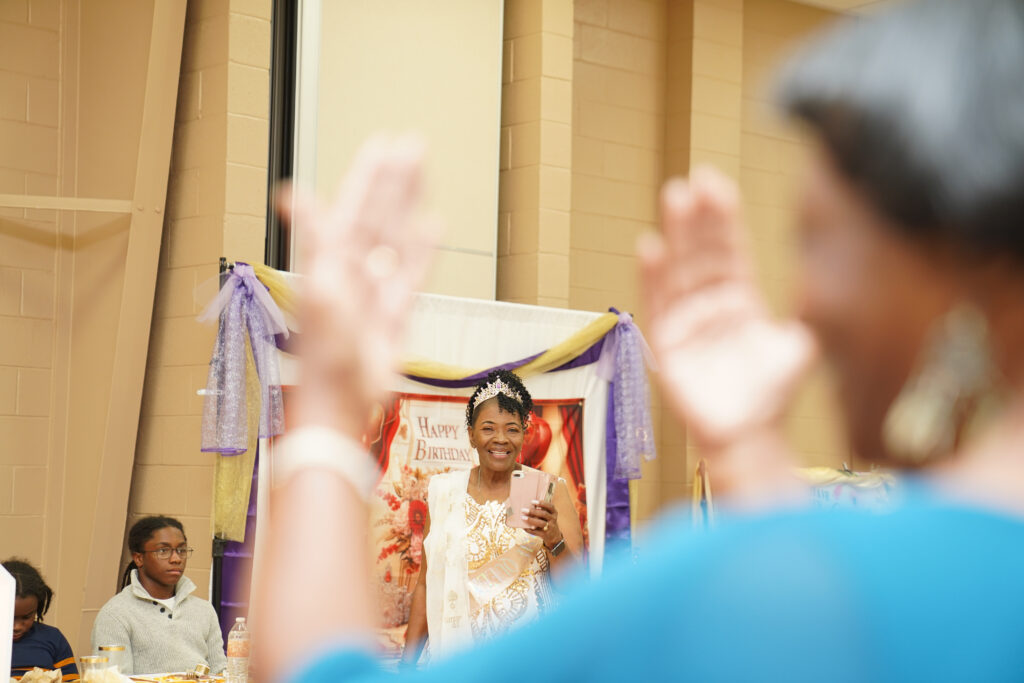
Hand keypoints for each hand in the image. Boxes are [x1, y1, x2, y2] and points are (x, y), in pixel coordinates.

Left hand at [278, 136, 437, 438]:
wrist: (341, 406)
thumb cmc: (324, 355)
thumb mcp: (320, 290)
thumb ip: (314, 237)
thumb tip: (291, 193)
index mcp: (330, 264)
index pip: (353, 209)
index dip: (368, 178)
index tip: (383, 146)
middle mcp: (351, 274)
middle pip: (378, 217)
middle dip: (394, 182)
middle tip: (412, 146)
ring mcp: (373, 294)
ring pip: (395, 240)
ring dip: (409, 206)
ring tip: (423, 174)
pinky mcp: (392, 319)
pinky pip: (410, 277)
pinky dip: (422, 252)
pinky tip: (433, 227)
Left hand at [520, 499, 561, 548]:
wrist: (554, 536)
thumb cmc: (548, 521)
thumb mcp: (549, 515)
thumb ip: (542, 509)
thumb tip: (529, 504)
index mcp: (554, 513)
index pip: (550, 506)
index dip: (542, 503)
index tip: (532, 501)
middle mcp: (553, 519)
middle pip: (544, 514)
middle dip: (533, 511)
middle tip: (523, 509)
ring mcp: (550, 528)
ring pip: (541, 523)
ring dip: (531, 520)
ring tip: (522, 517)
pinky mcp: (545, 535)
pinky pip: (536, 532)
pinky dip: (529, 529)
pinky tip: (523, 526)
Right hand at [638, 167, 816, 449]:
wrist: (751, 436)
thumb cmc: (772, 394)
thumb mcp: (801, 344)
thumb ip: (808, 310)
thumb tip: (826, 275)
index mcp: (740, 300)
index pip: (730, 251)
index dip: (724, 219)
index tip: (718, 184)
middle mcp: (710, 305)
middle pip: (703, 252)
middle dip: (700, 217)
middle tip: (695, 180)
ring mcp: (687, 322)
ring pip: (681, 270)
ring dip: (677, 234)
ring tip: (674, 197)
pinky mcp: (668, 344)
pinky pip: (659, 304)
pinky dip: (653, 276)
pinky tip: (650, 246)